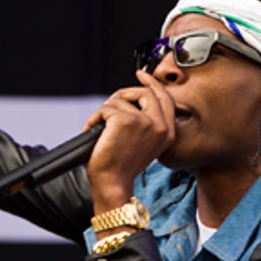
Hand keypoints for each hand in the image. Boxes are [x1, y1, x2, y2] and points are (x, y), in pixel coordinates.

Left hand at [83, 70, 175, 213]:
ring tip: (100, 131)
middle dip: (123, 94)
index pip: (165, 98)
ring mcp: (144, 121)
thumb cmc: (121, 170)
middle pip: (144, 92)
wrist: (112, 185)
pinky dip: (93, 119)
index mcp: (168, 133)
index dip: (153, 84)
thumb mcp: (143, 145)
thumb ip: (146, 124)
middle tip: (110, 105)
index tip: (142, 75)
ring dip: (105, 112)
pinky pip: (105, 108)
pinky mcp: (125, 120)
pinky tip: (92, 133)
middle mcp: (160, 126)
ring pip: (120, 100)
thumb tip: (130, 102)